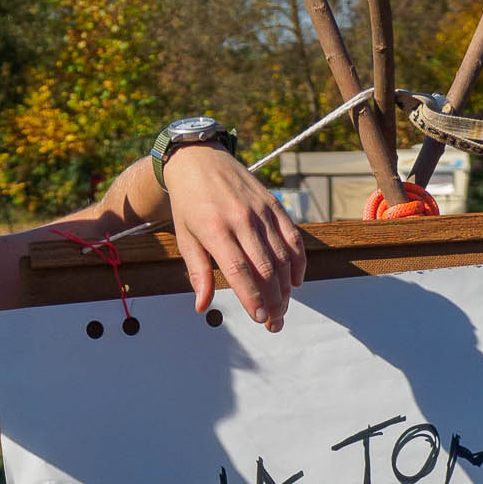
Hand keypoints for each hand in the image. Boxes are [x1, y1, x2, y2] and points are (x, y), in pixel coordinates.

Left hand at [162, 146, 304, 330]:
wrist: (200, 160)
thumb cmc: (189, 204)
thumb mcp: (185, 238)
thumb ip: (198, 273)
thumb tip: (202, 307)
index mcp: (215, 229)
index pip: (240, 270)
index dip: (252, 297)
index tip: (259, 318)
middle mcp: (242, 220)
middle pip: (265, 268)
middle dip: (273, 300)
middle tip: (274, 323)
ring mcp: (261, 211)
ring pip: (282, 256)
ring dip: (286, 287)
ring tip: (283, 308)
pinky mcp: (273, 204)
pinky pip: (292, 237)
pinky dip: (297, 262)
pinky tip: (295, 282)